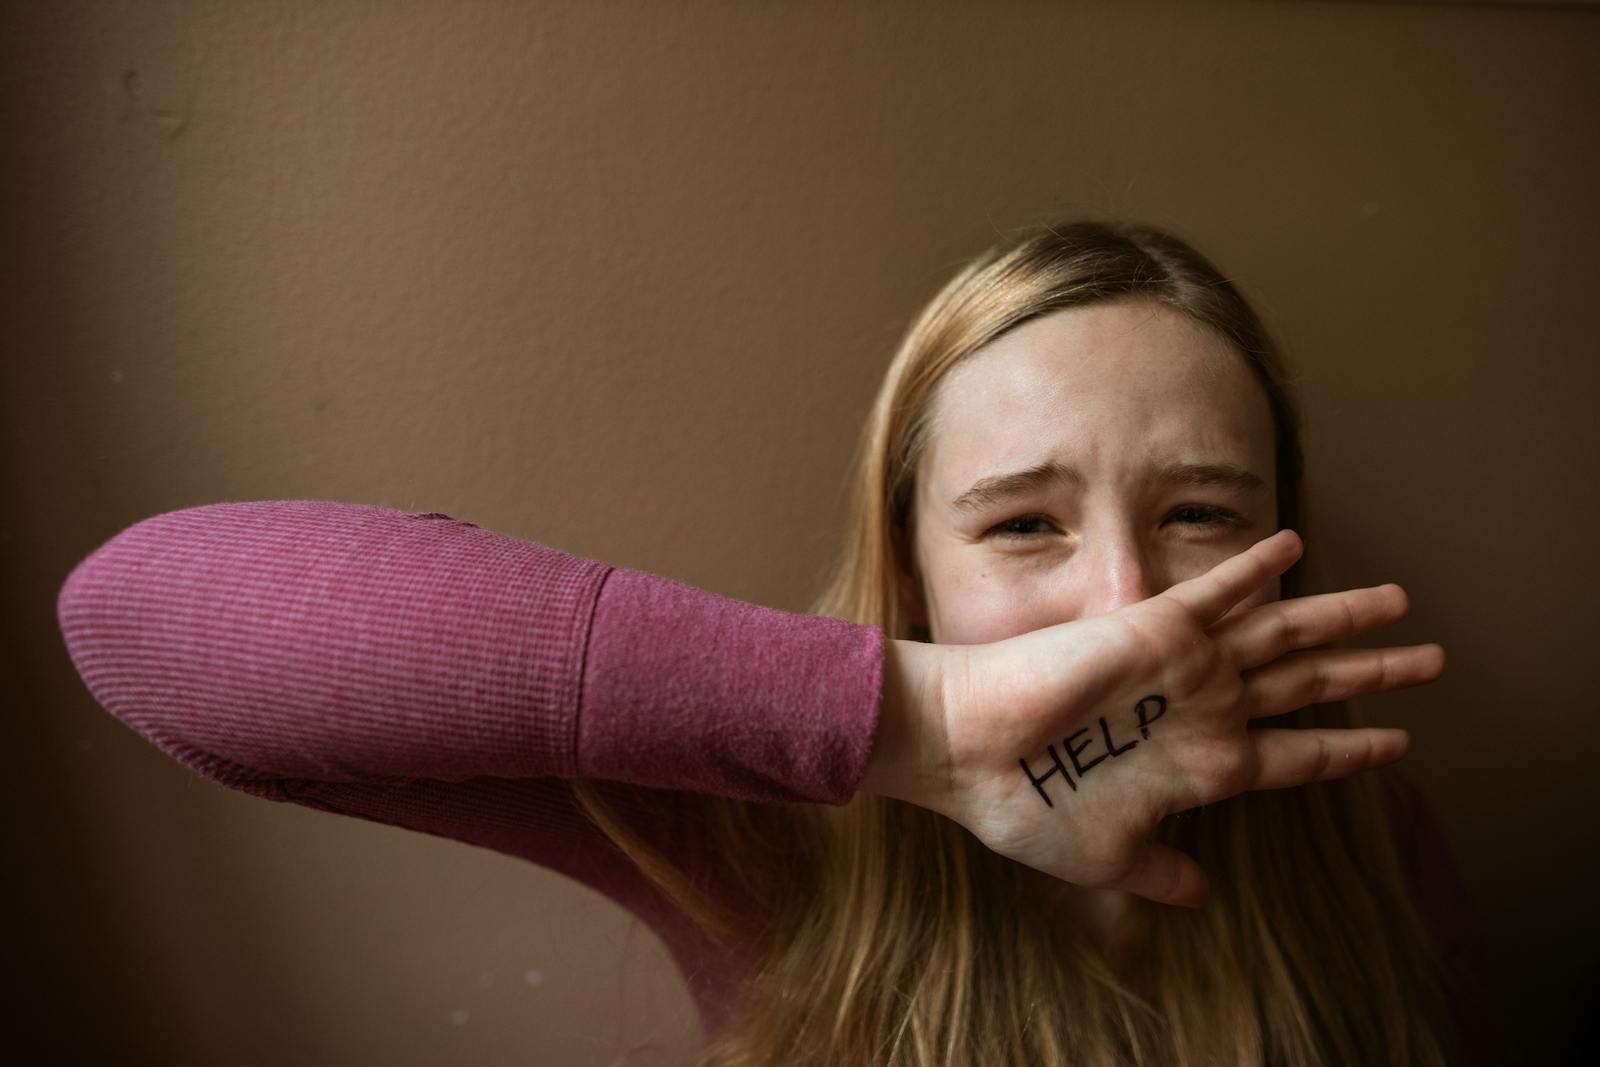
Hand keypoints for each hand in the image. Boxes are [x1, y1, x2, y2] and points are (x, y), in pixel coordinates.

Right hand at [869, 530, 1443, 907]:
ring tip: (1402, 602)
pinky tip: (1293, 544)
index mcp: (1201, 766)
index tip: (1397, 743)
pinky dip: (1255, 568)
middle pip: (1308, 685)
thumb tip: (1202, 892)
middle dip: (1374, 673)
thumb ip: (1163, 870)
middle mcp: (1203, 711)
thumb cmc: (1027, 808)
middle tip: (1435, 661)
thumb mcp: (1106, 858)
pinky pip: (1217, 592)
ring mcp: (1185, 669)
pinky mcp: (1153, 632)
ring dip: (1342, 616)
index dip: (1349, 748)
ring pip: (1283, 635)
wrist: (967, 752)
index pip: (1296, 754)